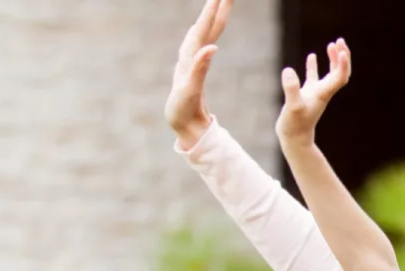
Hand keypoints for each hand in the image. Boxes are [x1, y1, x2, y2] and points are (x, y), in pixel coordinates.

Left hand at [166, 0, 231, 146]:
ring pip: (206, 32)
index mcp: (190, 58)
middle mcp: (190, 56)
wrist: (181, 124)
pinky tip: (209, 27)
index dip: (213, 13)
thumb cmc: (182, 110)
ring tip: (223, 1)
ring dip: (214, 16)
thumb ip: (199, 68)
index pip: (203, 29)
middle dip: (216, 8)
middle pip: (206, 26)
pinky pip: (205, 42)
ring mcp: (193, 60)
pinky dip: (210, 31)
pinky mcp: (197, 67)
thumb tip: (212, 47)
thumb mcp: (190, 91)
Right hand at [277, 39, 351, 144]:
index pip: (340, 76)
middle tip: (340, 41)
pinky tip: (312, 55)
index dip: (343, 63)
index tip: (341, 50)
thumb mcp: (292, 107)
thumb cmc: (294, 125)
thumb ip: (291, 89)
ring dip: (333, 59)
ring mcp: (315, 93)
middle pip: (340, 73)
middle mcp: (323, 92)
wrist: (293, 139)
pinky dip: (314, 66)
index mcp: (323, 94)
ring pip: (329, 74)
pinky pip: (313, 78)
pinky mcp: (305, 95)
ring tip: (332, 44)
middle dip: (343, 57)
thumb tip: (289, 70)